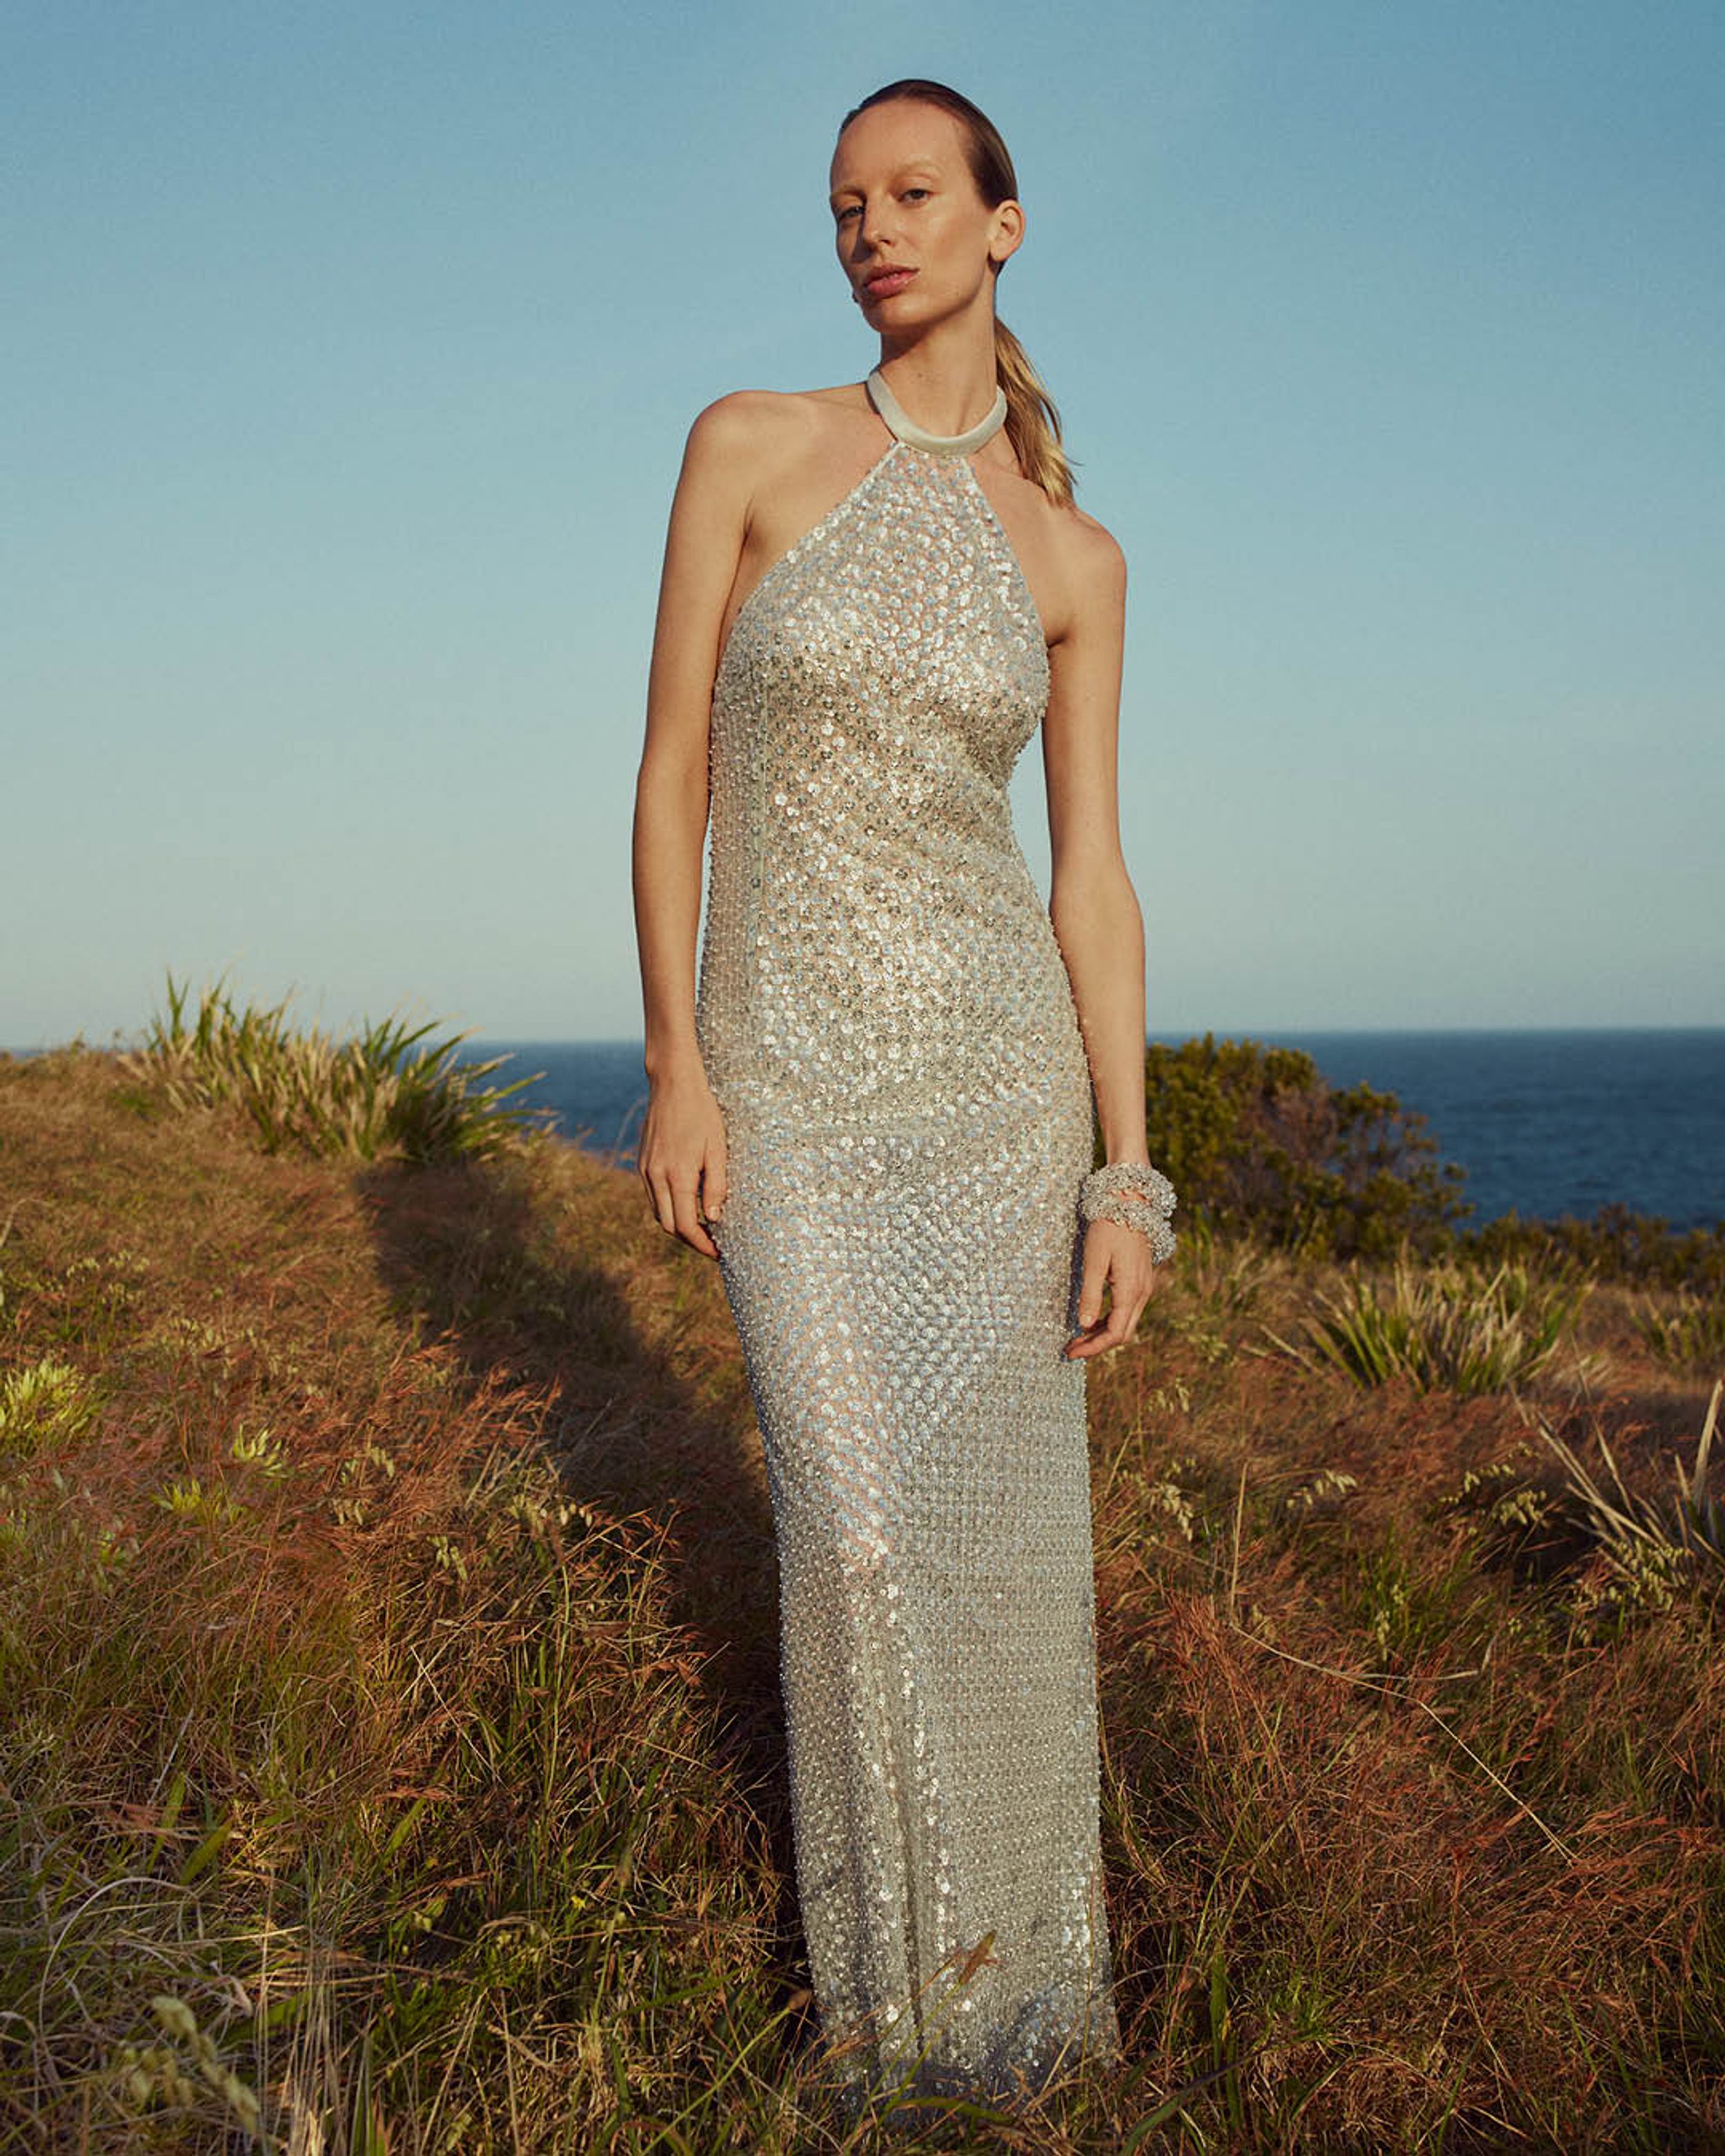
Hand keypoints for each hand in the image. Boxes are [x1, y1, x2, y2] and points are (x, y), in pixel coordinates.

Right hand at [636, 1067, 727, 1261]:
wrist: (673, 1085)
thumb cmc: (702, 1113)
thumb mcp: (718, 1148)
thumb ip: (716, 1186)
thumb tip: (713, 1218)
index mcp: (678, 1175)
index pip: (686, 1226)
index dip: (702, 1245)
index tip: (718, 1253)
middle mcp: (656, 1177)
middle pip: (670, 1226)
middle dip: (691, 1240)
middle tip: (713, 1243)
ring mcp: (645, 1170)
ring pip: (658, 1213)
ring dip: (678, 1225)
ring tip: (702, 1226)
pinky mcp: (642, 1163)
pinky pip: (652, 1197)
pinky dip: (668, 1207)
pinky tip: (686, 1202)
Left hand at [1065, 1218, 1161, 1358]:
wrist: (1129, 1200)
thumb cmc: (1108, 1227)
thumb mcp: (1094, 1260)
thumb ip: (1090, 1294)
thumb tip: (1083, 1325)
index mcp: (1131, 1291)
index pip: (1114, 1334)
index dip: (1093, 1348)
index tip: (1070, 1352)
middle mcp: (1142, 1293)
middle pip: (1122, 1333)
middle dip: (1097, 1345)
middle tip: (1071, 1349)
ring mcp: (1144, 1286)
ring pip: (1126, 1323)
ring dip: (1102, 1334)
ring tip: (1077, 1337)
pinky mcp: (1141, 1279)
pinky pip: (1127, 1310)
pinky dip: (1110, 1320)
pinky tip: (1092, 1319)